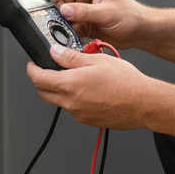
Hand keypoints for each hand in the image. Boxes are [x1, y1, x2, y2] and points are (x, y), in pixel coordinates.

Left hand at [25, 45, 158, 129]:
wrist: (143, 103)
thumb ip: (71, 57)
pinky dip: (72, 99)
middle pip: (43, 93)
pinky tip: (87, 89)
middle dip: (40, 81)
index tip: (32, 64)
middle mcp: (71, 102)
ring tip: (73, 76)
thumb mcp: (96, 60)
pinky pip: (72, 109)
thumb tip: (55, 53)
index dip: (32, 70)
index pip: (39, 79)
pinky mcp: (88, 120)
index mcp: (70, 85)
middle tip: (46, 70)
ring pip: (58, 102)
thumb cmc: (125, 82)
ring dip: (57, 90)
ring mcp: (79, 114)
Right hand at [47, 0, 147, 48]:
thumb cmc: (130, 15)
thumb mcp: (106, 12)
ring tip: (65, 27)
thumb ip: (84, 11)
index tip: (53, 0)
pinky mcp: (84, 24)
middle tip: (57, 17)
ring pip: (64, 13)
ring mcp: (84, 10)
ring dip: (62, 21)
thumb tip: (65, 10)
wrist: (140, 32)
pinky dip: (68, 31)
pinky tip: (71, 35)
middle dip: (57, 8)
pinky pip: (70, 26)